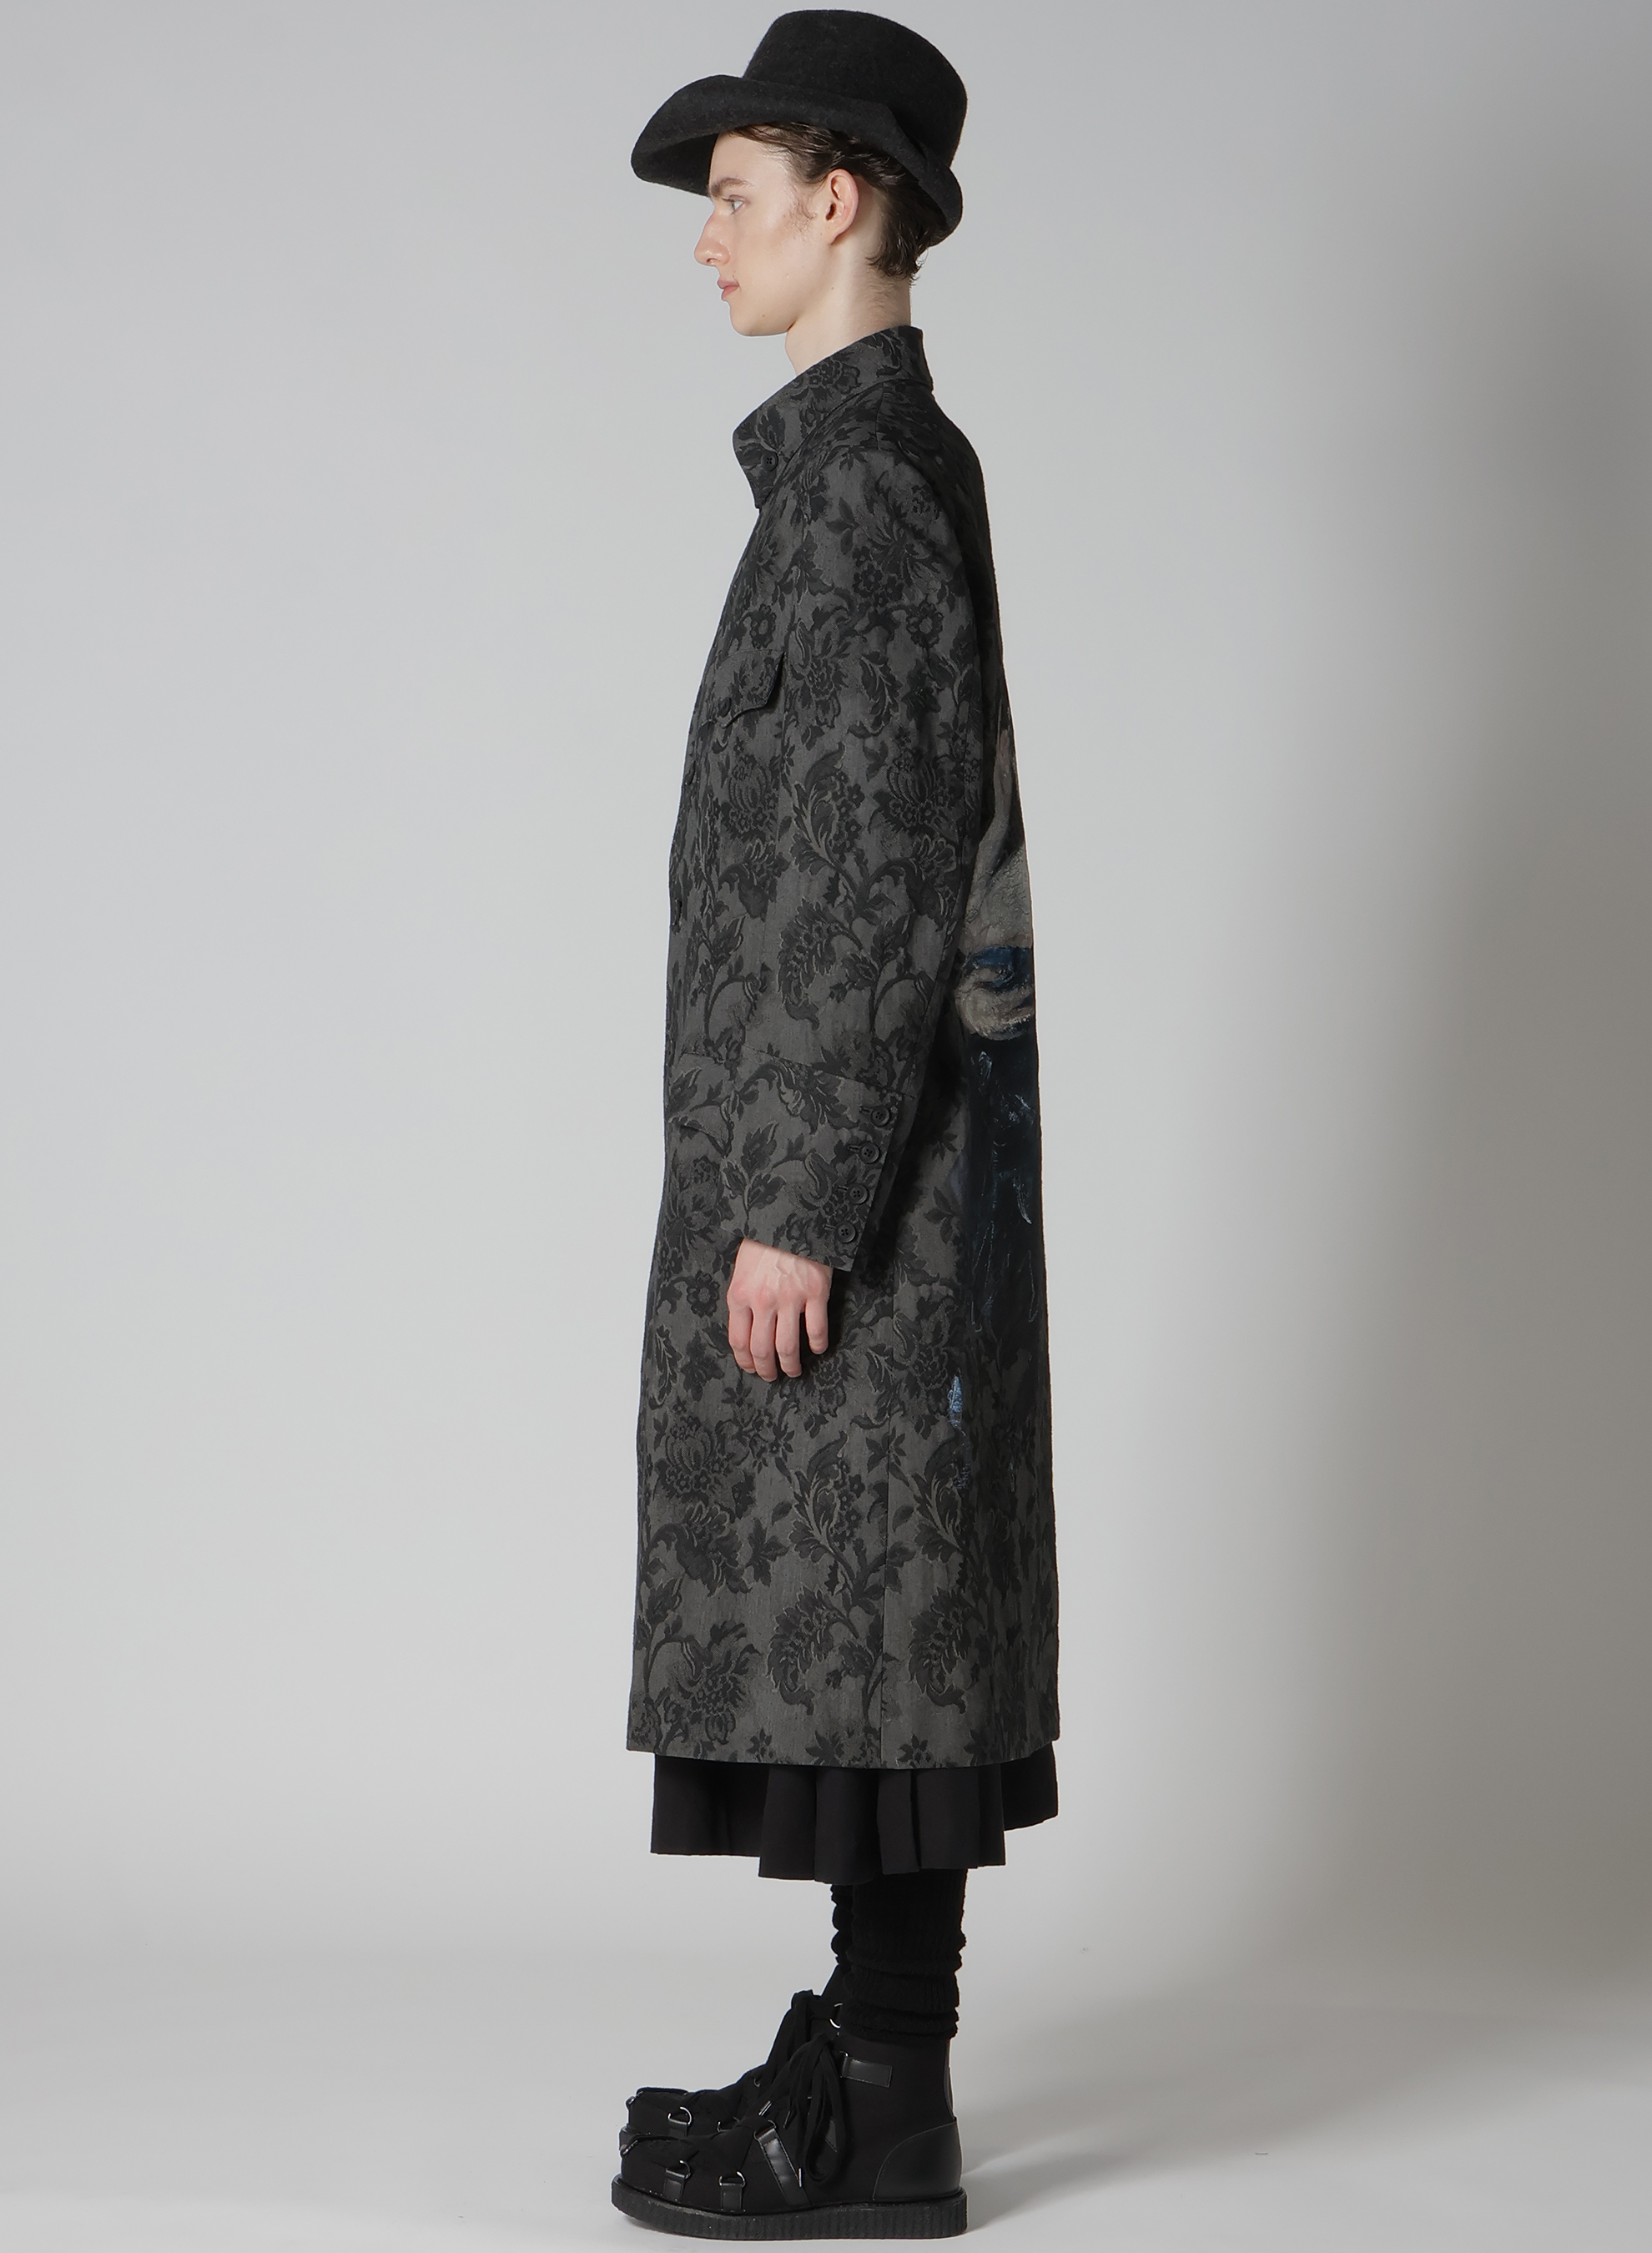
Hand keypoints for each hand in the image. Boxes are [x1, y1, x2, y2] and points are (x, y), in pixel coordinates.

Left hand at [726, 1237, 831, 1380]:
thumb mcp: (742, 1268)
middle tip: (772, 1377)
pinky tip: (818, 1349)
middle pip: (762, 1350)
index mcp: (740, 1295)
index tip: (751, 1368)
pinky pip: (816, 1331)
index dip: (745, 1361)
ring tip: (794, 1370)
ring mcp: (790, 1299)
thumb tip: (747, 1326)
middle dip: (767, 1370)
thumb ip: (743, 1296)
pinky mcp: (816, 1293)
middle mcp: (762, 1301)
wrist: (791, 1214)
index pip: (738, 1341)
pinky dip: (818, 1345)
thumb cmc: (766, 1239)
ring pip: (788, 1347)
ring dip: (791, 1365)